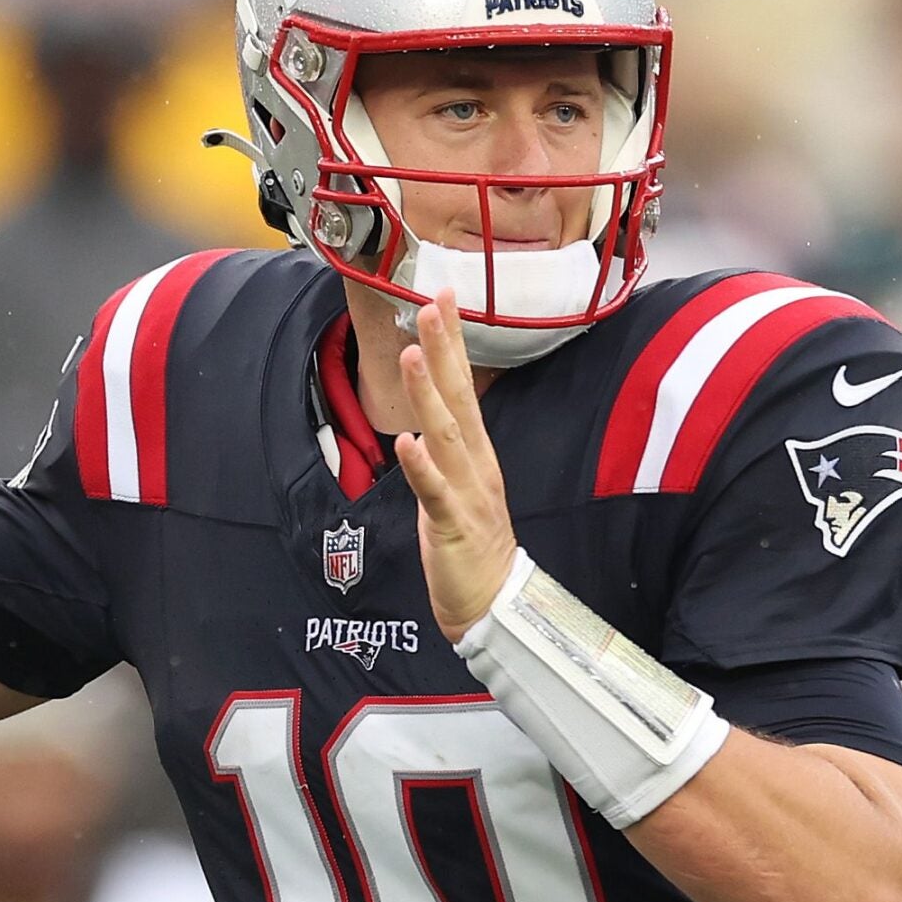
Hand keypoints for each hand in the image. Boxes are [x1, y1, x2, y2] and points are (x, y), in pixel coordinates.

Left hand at [395, 291, 517, 641]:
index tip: (443, 298)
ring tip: (412, 354)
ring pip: (446, 435)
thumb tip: (427, 415)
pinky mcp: (453, 525)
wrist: (493, 603)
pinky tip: (407, 442)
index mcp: (475, 452)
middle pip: (459, 398)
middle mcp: (475, 464)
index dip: (453, 343)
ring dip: (428, 394)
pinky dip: (422, 467)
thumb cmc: (471, 543)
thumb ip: (447, 448)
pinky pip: (435, 492)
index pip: (463, 387)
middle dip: (444, 350)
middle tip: (431, 304)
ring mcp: (467, 492)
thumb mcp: (458, 484)